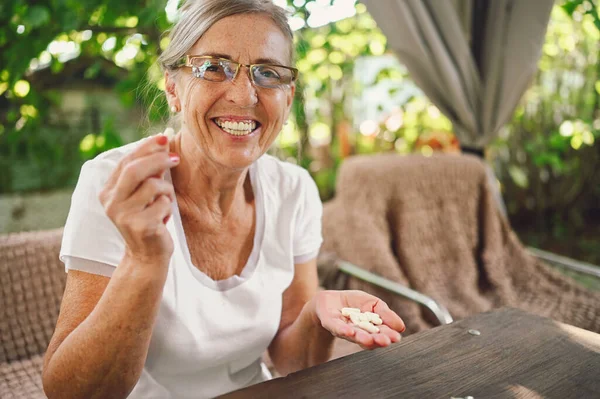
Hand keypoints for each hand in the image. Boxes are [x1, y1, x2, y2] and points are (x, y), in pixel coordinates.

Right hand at [99, 132, 179, 268]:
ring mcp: (124, 215)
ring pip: (153, 185)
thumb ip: (148, 171)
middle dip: (158, 159)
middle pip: (135, 169)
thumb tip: (162, 141)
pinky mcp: (140, 226)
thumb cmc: (148, 219)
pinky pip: (163, 203)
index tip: (164, 137)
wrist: (147, 257)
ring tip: (165, 201)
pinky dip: (169, 207)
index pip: (126, 161)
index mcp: (108, 191)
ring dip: (167, 190)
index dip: (145, 147)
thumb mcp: (144, 194)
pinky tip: (164, 218)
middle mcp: (111, 202)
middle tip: (176, 158)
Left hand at [313, 290, 404, 349]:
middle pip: (369, 338)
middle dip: (377, 340)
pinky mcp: (330, 323)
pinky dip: (343, 330)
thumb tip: (401, 326)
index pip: (381, 333)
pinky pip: (337, 328)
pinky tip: (350, 331)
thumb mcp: (373, 303)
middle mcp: (358, 333)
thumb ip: (385, 313)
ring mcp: (344, 329)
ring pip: (354, 335)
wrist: (330, 300)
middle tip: (385, 341)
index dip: (388, 335)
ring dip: (362, 338)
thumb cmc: (354, 303)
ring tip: (369, 339)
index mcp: (370, 329)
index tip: (396, 337)